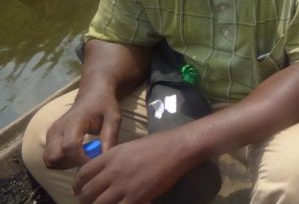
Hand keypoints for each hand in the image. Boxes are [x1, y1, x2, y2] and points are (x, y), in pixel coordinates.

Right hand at [44, 92, 121, 169]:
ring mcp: (51, 133)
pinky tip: (76, 155)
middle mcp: (57, 128)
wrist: (92, 95)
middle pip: (54, 158)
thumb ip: (110, 138)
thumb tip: (104, 158)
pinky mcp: (49, 137)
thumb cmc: (104, 106)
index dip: (82, 159)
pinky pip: (49, 157)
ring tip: (83, 156)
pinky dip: (61, 162)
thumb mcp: (113, 119)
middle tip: (88, 159)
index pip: (70, 146)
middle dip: (71, 164)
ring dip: (65, 165)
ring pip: (49, 160)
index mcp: (74, 122)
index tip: (96, 161)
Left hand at [73, 131, 190, 203]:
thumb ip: (114, 159)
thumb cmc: (157, 144)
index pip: (83, 173)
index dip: (77, 184)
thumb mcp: (129, 147)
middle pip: (87, 192)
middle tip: (87, 202)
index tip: (78, 190)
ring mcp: (123, 186)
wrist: (177, 149)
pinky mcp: (136, 198)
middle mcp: (112, 172)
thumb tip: (105, 172)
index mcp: (110, 156)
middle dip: (84, 200)